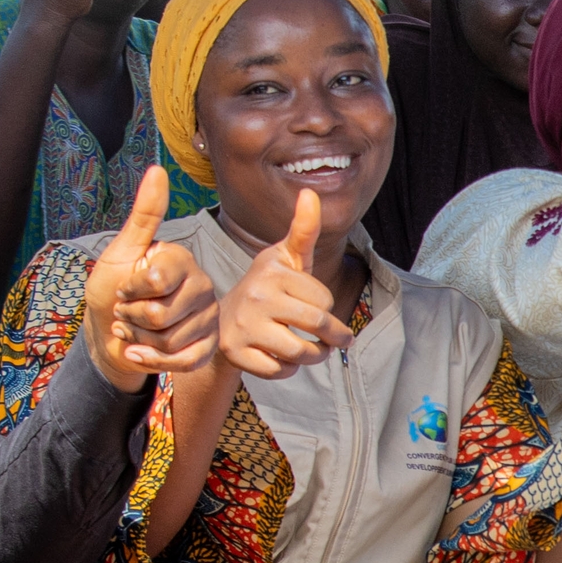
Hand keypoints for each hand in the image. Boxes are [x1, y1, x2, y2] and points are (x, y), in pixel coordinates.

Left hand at [78, 165, 213, 391]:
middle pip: (160, 315)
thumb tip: (157, 169)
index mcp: (182, 261)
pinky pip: (182, 360)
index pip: (156, 281)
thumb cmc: (109, 291)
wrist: (106, 336)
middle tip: (127, 311)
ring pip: (169, 340)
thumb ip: (144, 215)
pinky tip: (138, 352)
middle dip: (131, 318)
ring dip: (138, 340)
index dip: (129, 290)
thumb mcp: (121, 252)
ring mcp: (207, 318)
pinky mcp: (205, 347)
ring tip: (134, 329)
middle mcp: (202, 286)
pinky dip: (150, 361)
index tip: (124, 287)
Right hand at [216, 188, 350, 379]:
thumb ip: (303, 229)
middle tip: (336, 338)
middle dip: (333, 336)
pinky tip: (283, 357)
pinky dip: (288, 370)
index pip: (323, 299)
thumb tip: (309, 191)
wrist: (224, 317)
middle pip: (317, 325)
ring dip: (315, 355)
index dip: (326, 305)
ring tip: (315, 350)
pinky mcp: (237, 353)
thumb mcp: (285, 256)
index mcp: (272, 272)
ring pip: (301, 352)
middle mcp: (256, 297)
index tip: (317, 305)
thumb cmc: (267, 286)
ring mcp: (244, 327)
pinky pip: (279, 371)